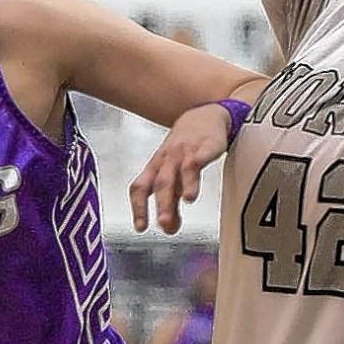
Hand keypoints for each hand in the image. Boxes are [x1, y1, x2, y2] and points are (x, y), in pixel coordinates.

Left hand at [129, 104, 231, 234]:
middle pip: (160, 182)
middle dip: (161, 204)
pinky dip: (194, 175)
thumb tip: (169, 229)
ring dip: (179, 190)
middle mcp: (167, 159)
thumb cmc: (185, 148)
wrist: (205, 114)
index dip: (138, 207)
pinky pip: (198, 159)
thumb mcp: (175, 172)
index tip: (140, 228)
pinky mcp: (205, 146)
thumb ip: (172, 201)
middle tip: (164, 224)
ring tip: (183, 206)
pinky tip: (194, 193)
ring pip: (178, 172)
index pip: (140, 186)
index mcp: (156, 166)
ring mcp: (185, 151)